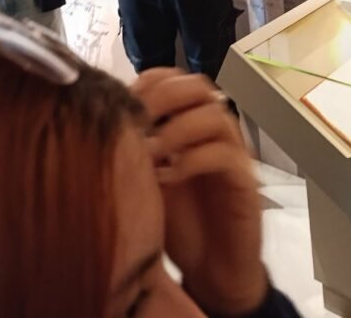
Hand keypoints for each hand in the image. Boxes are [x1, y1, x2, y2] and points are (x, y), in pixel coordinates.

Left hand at [132, 69, 266, 316]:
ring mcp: (232, 153)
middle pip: (198, 87)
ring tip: (152, 152)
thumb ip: (136, 150)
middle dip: (165, 97)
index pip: (174, 79)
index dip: (150, 82)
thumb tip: (105, 123)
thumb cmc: (177, 223)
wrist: (212, 271)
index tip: (125, 100)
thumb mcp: (146, 181)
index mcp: (188, 123)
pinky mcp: (245, 181)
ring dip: (178, 128)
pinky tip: (169, 178)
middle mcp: (213, 131)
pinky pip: (225, 155)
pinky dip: (193, 160)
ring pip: (215, 115)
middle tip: (140, 121)